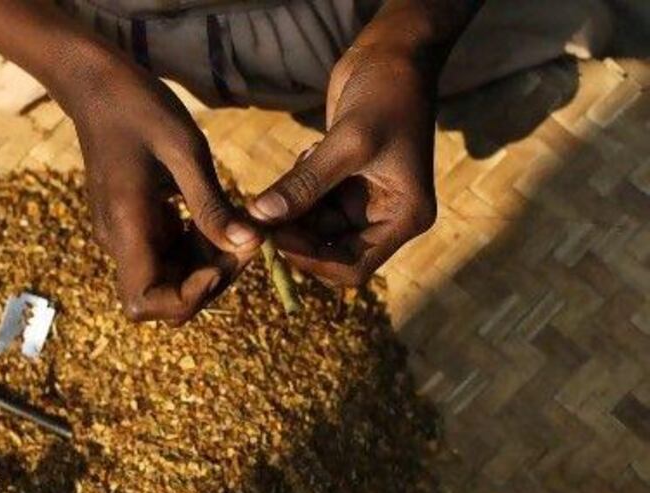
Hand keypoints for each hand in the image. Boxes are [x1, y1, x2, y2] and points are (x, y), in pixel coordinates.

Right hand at [64, 61, 261, 322]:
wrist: (97, 85)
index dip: (188, 298)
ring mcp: (126, 234)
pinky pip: (171, 253)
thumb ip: (212, 206)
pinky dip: (200, 245)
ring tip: (240, 225)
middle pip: (165, 295)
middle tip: (247, 239)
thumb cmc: (139, 108)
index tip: (221, 261)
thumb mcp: (184, 151)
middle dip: (211, 279)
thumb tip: (247, 245)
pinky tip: (221, 216)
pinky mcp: (136, 223)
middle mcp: (120, 240)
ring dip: (210, 262)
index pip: (146, 303)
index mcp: (125, 228)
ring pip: (171, 277)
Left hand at [247, 44, 437, 287]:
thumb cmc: (387, 95)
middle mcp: (387, 215)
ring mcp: (365, 198)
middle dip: (295, 233)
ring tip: (293, 169)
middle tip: (260, 211)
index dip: (312, 261)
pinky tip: (307, 153)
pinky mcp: (345, 179)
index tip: (274, 238)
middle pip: (330, 249)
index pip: (353, 267)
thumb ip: (305, 184)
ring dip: (292, 207)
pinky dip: (297, 186)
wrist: (394, 53)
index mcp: (404, 217)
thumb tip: (260, 217)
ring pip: (315, 224)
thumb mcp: (349, 142)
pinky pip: (311, 200)